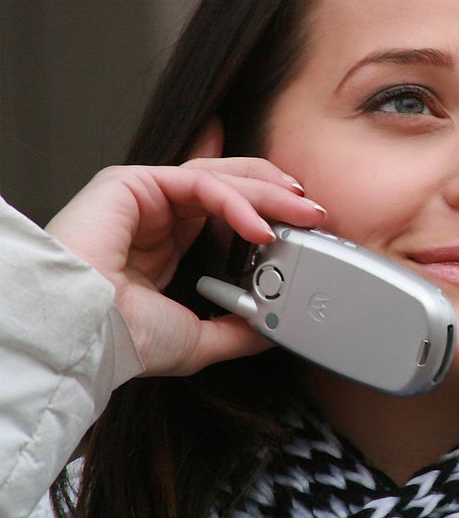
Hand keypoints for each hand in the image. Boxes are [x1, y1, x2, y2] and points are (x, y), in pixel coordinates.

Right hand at [45, 123, 325, 375]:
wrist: (86, 337)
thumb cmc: (121, 339)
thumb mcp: (198, 340)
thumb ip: (236, 331)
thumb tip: (271, 329)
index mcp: (167, 244)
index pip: (225, 210)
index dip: (267, 211)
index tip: (303, 226)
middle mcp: (157, 216)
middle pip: (228, 185)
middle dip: (277, 195)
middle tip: (314, 212)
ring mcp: (144, 196)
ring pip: (218, 178)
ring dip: (267, 192)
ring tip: (303, 213)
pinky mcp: (131, 183)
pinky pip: (198, 182)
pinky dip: (237, 201)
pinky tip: (262, 227)